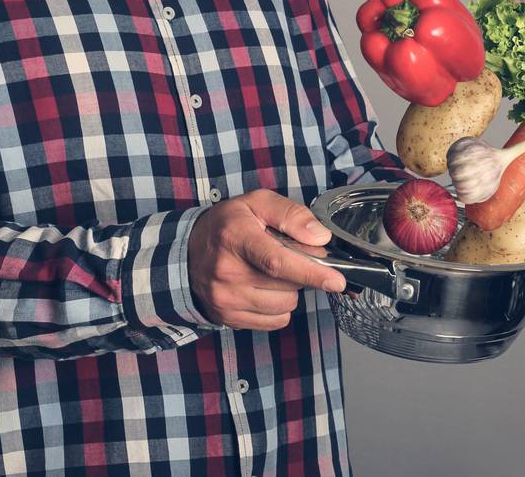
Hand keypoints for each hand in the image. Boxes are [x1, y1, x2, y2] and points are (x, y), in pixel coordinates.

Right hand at [187, 189, 346, 329]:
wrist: (188, 252)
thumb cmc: (228, 224)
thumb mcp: (258, 203)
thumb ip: (292, 214)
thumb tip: (320, 237)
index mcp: (236, 237)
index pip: (278, 261)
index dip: (312, 272)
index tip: (337, 280)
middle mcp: (227, 272)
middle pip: (288, 284)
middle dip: (301, 270)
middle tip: (289, 254)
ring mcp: (226, 299)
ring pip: (286, 304)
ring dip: (289, 289)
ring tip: (271, 271)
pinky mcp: (229, 318)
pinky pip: (275, 320)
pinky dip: (278, 306)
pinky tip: (264, 288)